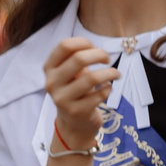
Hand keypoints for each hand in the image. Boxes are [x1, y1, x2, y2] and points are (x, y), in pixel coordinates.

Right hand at [44, 36, 116, 152]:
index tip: (94, 48)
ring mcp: (63, 98)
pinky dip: (109, 88)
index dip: (84, 42)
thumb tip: (94, 48)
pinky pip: (100, 94)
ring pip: (92, 77)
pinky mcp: (77, 111)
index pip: (64, 46)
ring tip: (116, 74)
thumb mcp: (70, 73)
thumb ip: (76, 57)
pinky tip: (107, 89)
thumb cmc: (75, 91)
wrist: (73, 123)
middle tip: (107, 59)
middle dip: (100, 55)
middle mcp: (52, 83)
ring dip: (110, 73)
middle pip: (79, 58)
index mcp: (49, 69)